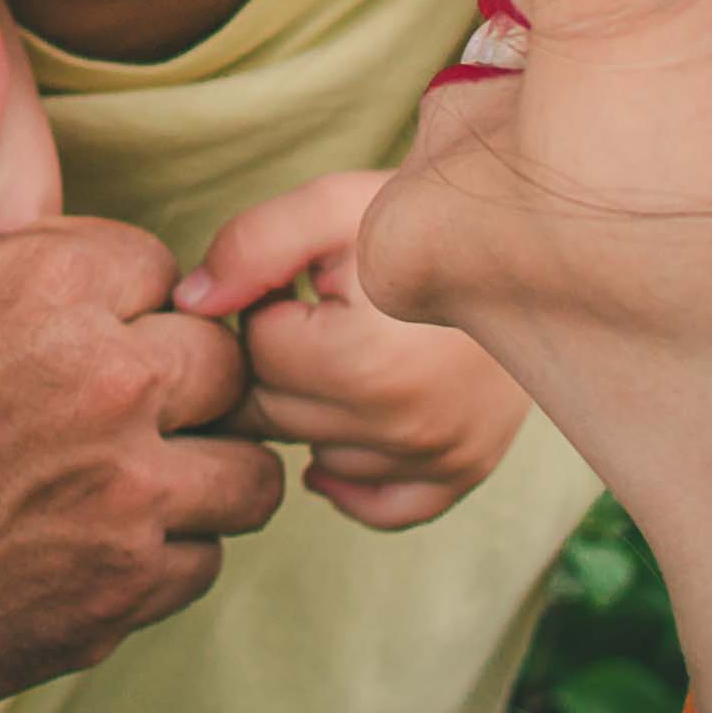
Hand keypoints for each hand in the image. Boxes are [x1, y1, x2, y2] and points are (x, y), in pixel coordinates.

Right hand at [0, 0, 280, 712]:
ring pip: (242, 468)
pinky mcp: (117, 600)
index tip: (53, 323)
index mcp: (58, 288)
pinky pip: (202, 562)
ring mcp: (123, 505)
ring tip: (125, 461)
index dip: (106, 291)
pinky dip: (165, 549)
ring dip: (197, 461)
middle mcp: (113, 391)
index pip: (158, 267)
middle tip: (100, 392)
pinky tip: (96, 533)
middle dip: (172, 370)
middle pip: (223, 362)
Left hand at [175, 172, 531, 530]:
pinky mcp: (463, 472)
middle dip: (284, 357)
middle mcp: (405, 428)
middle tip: (325, 307)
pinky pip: (379, 506)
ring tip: (354, 343)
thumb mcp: (331, 206)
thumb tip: (189, 307)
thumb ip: (250, 247)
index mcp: (365, 363)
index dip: (268, 302)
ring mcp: (439, 457)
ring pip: (315, 451)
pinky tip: (350, 421)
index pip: (258, 350)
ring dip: (316, 404)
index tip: (307, 275)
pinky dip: (352, 475)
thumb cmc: (419, 217)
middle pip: (278, 411)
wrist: (523, 238)